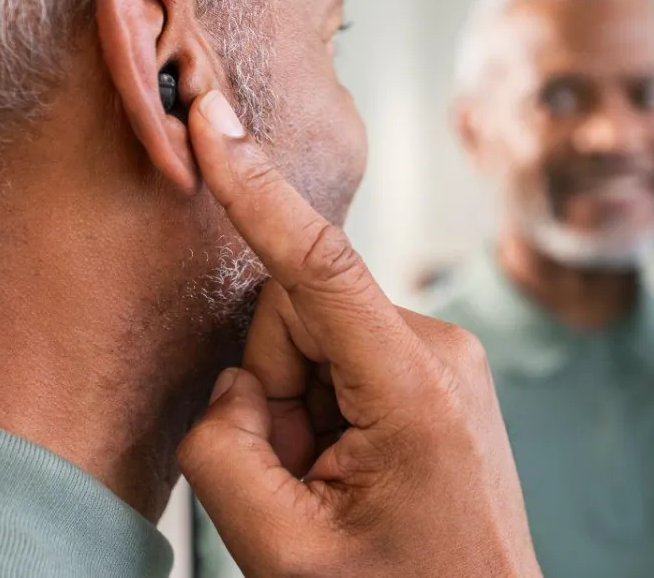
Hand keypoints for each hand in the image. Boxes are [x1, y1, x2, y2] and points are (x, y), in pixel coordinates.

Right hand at [177, 91, 540, 577]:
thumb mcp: (282, 549)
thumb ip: (221, 447)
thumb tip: (232, 384)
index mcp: (414, 389)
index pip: (316, 266)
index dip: (254, 188)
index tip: (211, 118)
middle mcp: (439, 348)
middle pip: (294, 313)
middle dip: (272, 389)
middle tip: (299, 477)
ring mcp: (442, 355)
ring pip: (311, 337)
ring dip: (294, 407)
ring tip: (330, 483)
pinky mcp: (431, 369)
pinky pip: (339, 355)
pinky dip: (318, 406)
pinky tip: (346, 467)